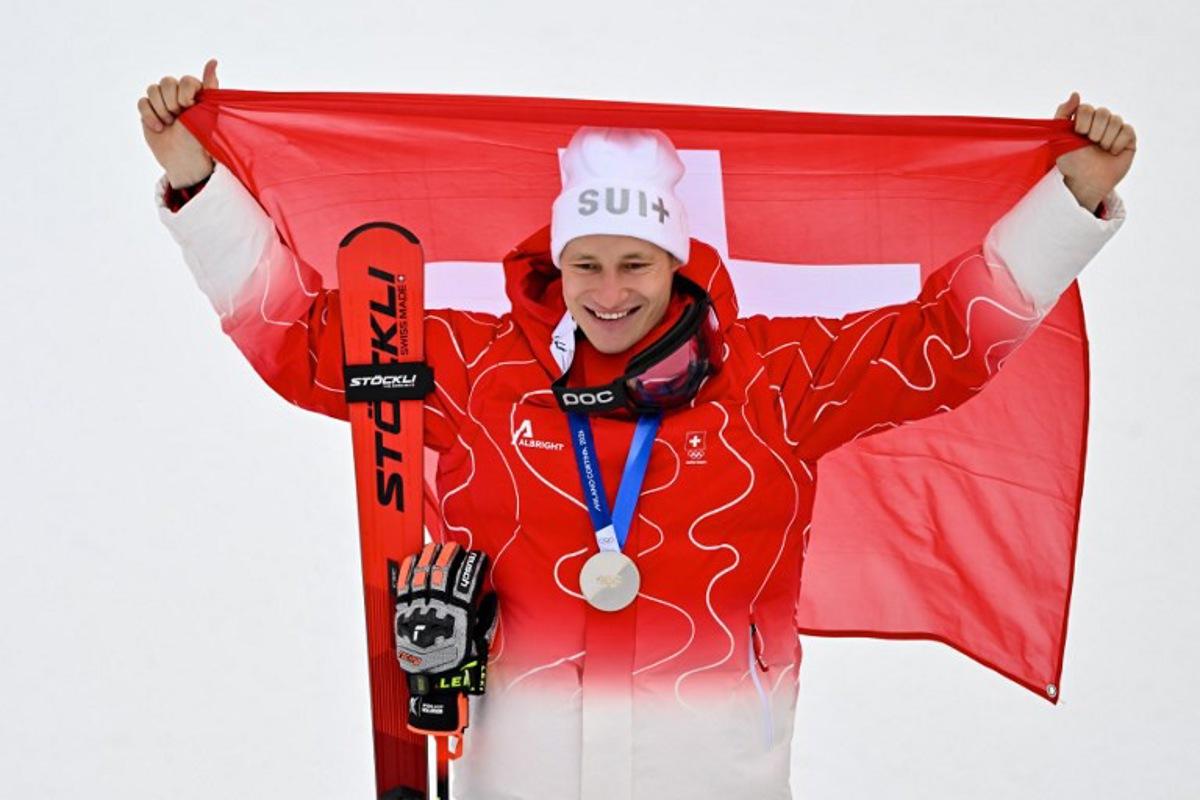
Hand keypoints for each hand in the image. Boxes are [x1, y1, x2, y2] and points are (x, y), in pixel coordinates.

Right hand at [139, 59, 218, 188]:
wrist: (184, 161)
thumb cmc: (200, 139)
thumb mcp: (208, 112)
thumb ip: (210, 86)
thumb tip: (213, 60)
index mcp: (195, 93)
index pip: (185, 79)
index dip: (184, 93)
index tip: (190, 108)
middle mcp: (178, 95)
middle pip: (166, 82)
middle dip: (171, 102)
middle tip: (179, 119)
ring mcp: (162, 102)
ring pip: (152, 89)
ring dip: (160, 109)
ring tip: (169, 124)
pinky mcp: (149, 111)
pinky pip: (142, 102)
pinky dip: (149, 115)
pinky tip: (159, 128)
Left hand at [1053, 92, 1136, 212]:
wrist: (1084, 183)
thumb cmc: (1070, 162)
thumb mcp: (1058, 138)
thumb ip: (1063, 113)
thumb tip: (1076, 93)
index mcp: (1083, 120)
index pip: (1087, 108)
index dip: (1083, 121)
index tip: (1078, 134)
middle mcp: (1100, 122)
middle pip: (1102, 112)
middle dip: (1094, 131)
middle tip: (1090, 144)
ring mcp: (1115, 130)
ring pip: (1116, 121)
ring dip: (1105, 139)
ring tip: (1100, 150)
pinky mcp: (1128, 139)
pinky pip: (1127, 131)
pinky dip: (1117, 143)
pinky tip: (1111, 153)